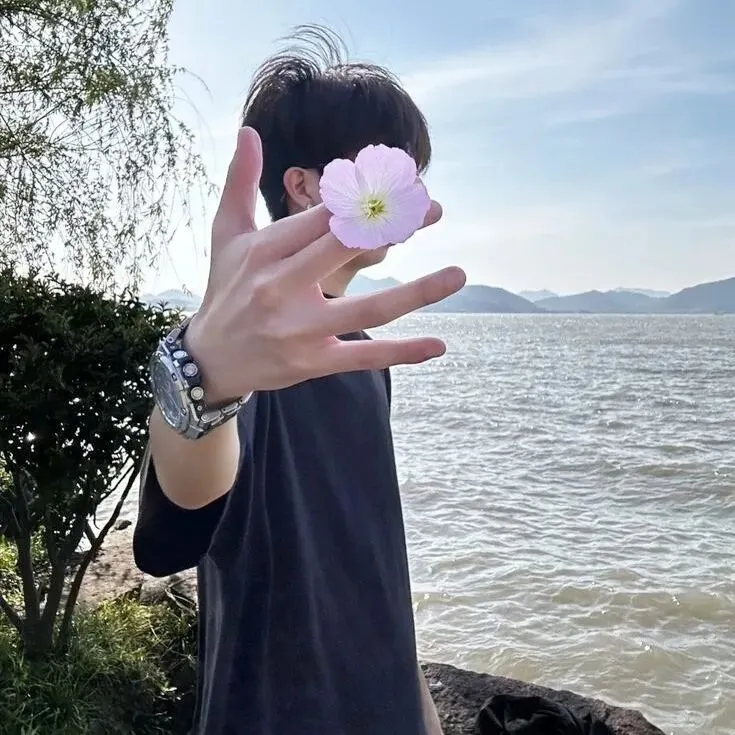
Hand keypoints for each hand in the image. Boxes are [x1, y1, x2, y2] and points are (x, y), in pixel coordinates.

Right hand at [185, 127, 465, 403]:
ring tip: (458, 274)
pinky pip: (363, 357)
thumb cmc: (224, 288)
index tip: (399, 178)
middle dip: (393, 226)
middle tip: (432, 208)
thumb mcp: (226, 233)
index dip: (363, 195)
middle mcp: (282, 288)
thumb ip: (239, 181)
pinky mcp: (313, 362)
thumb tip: (249, 131)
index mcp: (266, 250)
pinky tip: (438, 345)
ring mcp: (300, 329)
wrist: (210, 360)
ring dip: (417, 292)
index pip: (323, 216)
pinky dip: (401, 353)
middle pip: (347, 251)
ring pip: (367, 309)